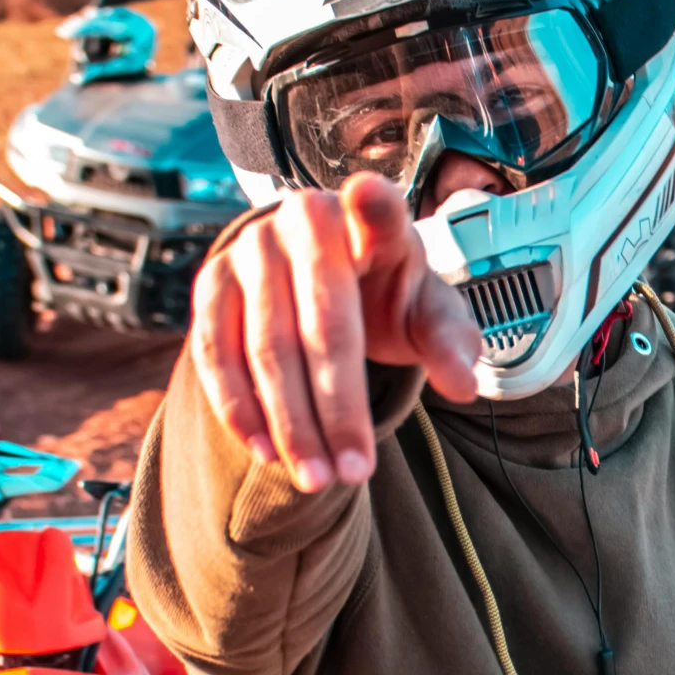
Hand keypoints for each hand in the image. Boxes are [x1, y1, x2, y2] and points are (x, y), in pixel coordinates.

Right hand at [188, 173, 479, 491]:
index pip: (376, 211)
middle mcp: (303, 221)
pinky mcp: (211, 283)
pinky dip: (238, 408)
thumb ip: (449, 343)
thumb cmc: (386, 295)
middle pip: (319, 324)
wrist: (322, 277)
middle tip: (355, 473)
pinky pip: (214, 353)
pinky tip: (266, 451)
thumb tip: (463, 385)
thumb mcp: (427, 314)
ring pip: (263, 349)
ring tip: (316, 479)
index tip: (368, 195)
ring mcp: (249, 250)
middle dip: (336, 408)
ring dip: (290, 424)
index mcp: (370, 219)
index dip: (371, 206)